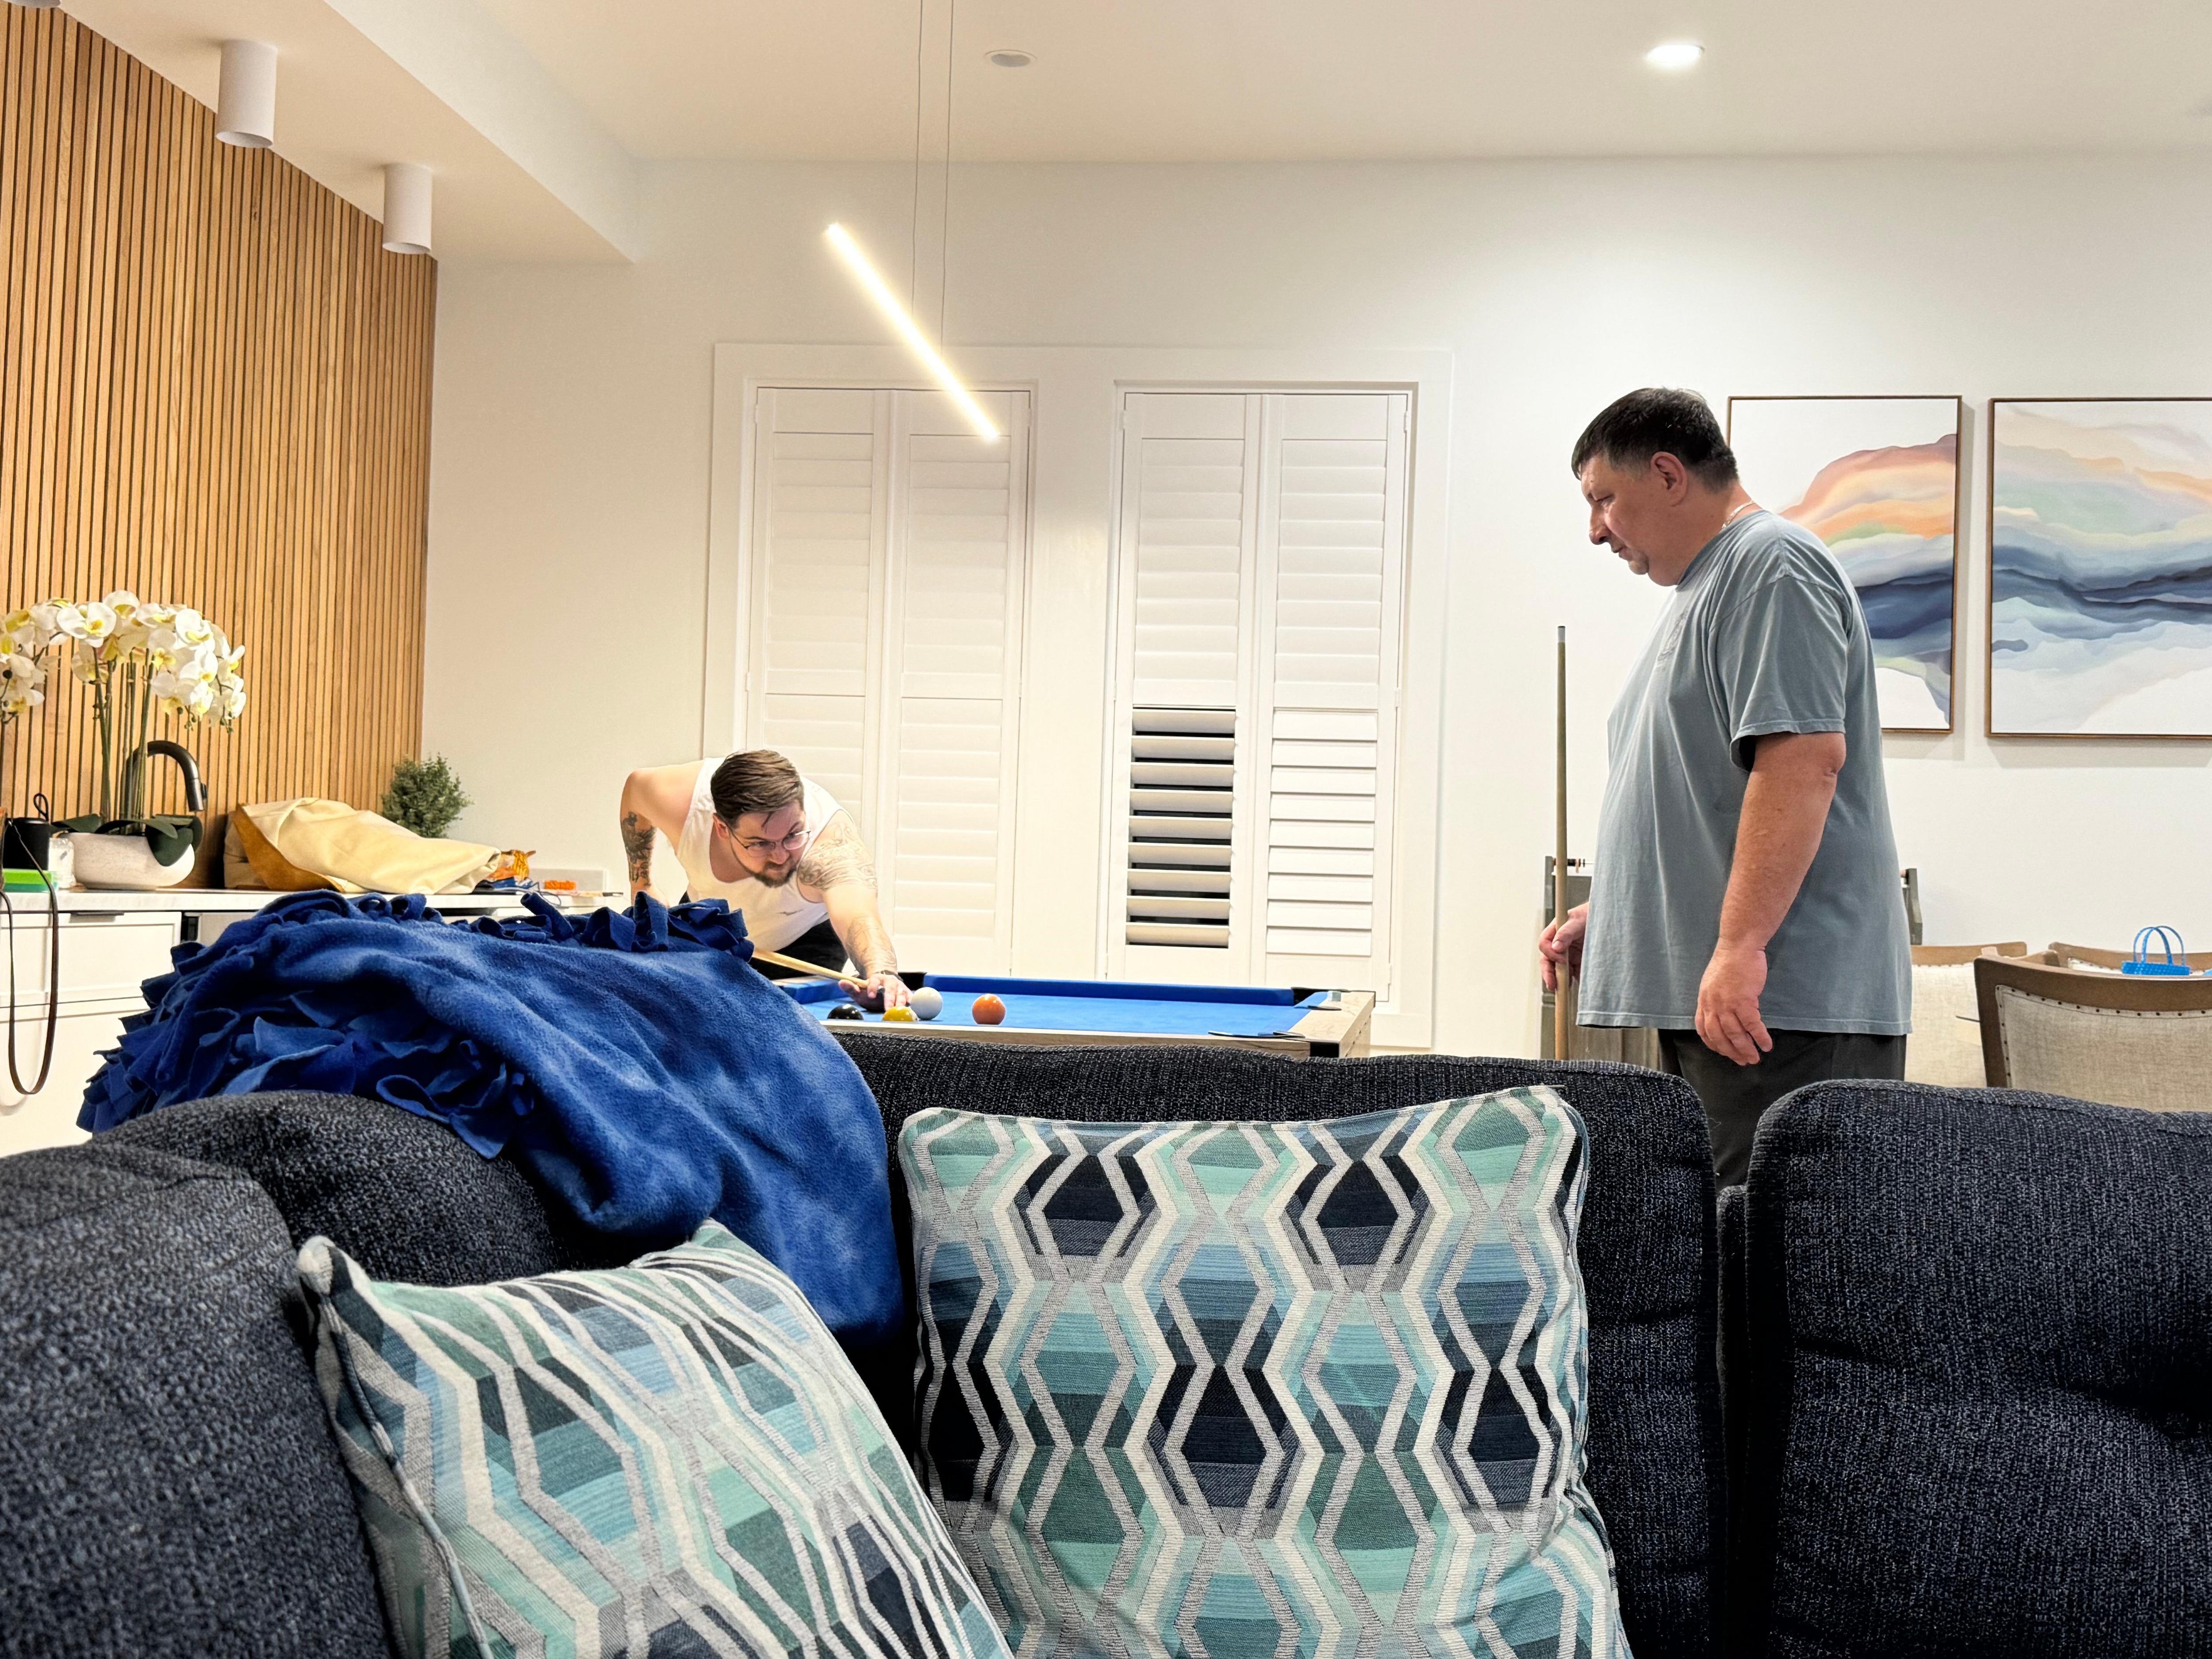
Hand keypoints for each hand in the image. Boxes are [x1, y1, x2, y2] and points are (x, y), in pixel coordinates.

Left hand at [840, 970, 909, 1010]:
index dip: (872, 987)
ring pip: (902, 991)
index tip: (870, 995)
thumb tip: (841, 982)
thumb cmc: (870, 990)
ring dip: (901, 1001)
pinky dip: (911, 1001)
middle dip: (890, 998)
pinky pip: (910, 996)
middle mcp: (890, 981)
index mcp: (877, 978)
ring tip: (901, 1010)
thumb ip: (851, 987)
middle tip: (888, 1008)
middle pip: (891, 987)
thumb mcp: (859, 989)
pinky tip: (913, 1007)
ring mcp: (899, 986)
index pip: (874, 980)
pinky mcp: (906, 992)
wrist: (884, 982)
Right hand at [1537, 904, 1588, 992]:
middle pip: (1548, 960)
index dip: (1550, 954)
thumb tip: (1555, 947)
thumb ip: (1566, 933)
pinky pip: (1573, 974)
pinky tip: (1575, 988)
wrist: (1610, 918)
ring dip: (1560, 980)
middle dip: (1549, 974)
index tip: (1562, 960)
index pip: (1544, 944)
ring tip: (1563, 990)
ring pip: (1559, 970)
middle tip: (1553, 985)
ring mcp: (1568, 954)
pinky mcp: (1578, 963)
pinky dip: (1572, 982)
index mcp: (1555, 932)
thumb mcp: (1579, 920)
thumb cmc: (1591, 915)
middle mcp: (1559, 944)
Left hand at [1696, 943, 1771, 1065]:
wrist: (1739, 946)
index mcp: (1704, 1001)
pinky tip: (1766, 1045)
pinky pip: (1752, 1025)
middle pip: (1719, 1037)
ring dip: (1746, 1049)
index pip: (1704, 1030)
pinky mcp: (1744, 1001)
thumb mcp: (1713, 983)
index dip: (1714, 1044)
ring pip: (1735, 1034)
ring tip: (1755, 1058)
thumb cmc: (1730, 962)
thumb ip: (1714, 1000)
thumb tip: (1722, 1014)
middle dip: (1731, 1052)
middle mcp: (1712, 1005)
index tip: (1724, 1052)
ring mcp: (1727, 1004)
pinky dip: (1759, 1037)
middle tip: (1743, 1061)